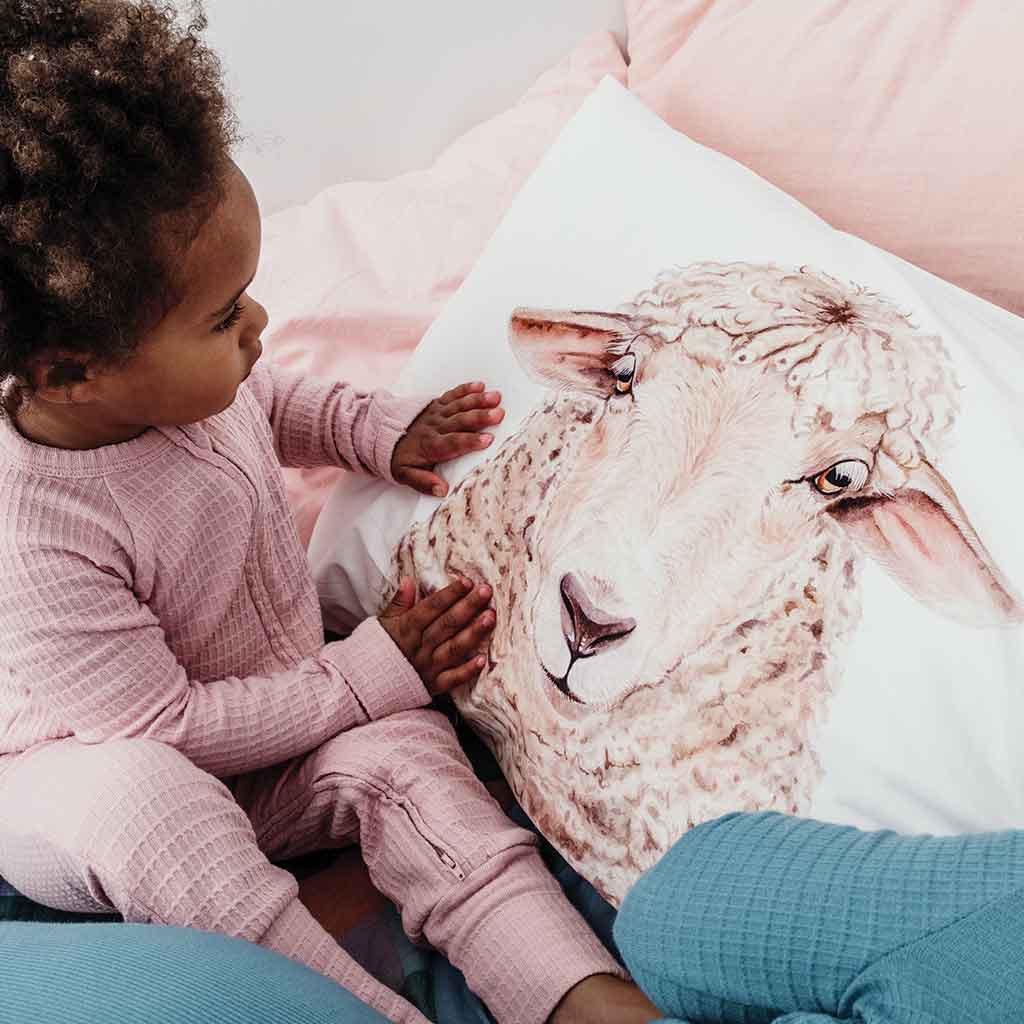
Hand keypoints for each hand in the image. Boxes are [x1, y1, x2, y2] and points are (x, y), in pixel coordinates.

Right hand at [378, 576, 494, 696]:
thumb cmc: (379, 649)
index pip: (431, 607)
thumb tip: (409, 581)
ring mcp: (427, 667)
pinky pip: (452, 679)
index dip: (449, 594)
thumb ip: (398, 603)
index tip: (467, 581)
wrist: (366, 685)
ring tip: (490, 618)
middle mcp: (419, 646)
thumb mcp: (383, 623)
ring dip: (472, 633)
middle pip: (446, 624)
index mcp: (406, 628)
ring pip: (453, 648)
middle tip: (486, 592)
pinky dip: (467, 671)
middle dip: (467, 606)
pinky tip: (482, 660)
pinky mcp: (433, 686)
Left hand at [391, 382, 503, 496]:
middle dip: (480, 417)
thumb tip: (442, 490)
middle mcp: (435, 427)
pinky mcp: (436, 404)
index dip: (470, 441)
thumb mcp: (405, 475)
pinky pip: (452, 394)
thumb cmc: (399, 458)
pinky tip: (480, 385)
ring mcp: (436, 413)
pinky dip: (465, 389)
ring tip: (496, 397)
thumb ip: (423, 482)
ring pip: (459, 405)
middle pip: (460, 421)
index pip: (453, 443)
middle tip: (499, 414)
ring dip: (478, 400)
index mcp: (431, 446)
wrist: (381, 435)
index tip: (488, 439)